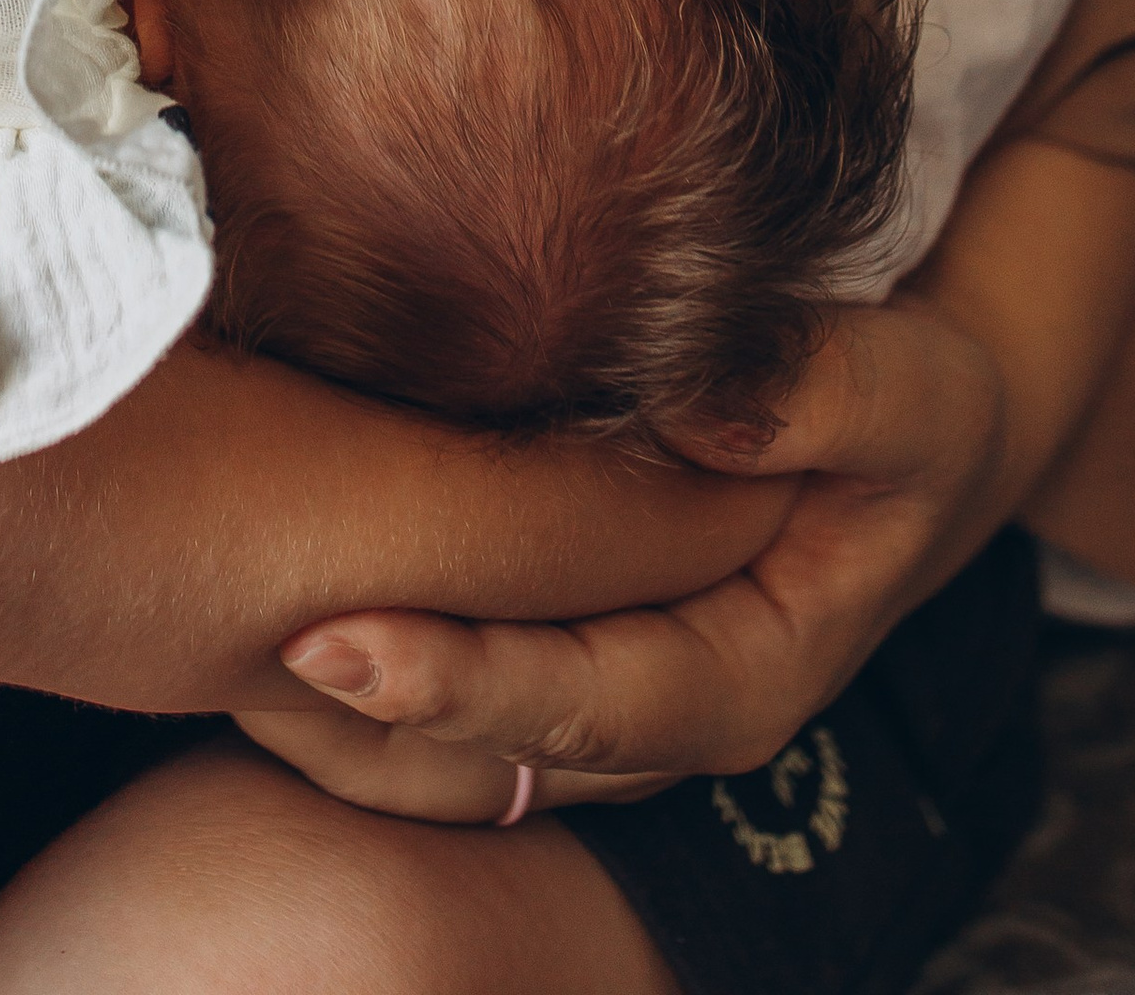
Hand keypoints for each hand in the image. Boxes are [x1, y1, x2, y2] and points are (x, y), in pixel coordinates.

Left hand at [249, 298, 1006, 815]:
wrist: (909, 429)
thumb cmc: (909, 407)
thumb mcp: (911, 388)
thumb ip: (827, 394)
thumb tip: (709, 403)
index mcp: (747, 675)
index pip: (589, 702)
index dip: (466, 682)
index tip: (344, 642)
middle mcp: (661, 711)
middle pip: (504, 742)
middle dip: (383, 704)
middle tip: (260, 641)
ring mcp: (604, 687)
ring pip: (463, 746)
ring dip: (348, 715)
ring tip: (222, 645)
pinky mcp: (557, 638)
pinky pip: (453, 690)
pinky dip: (362, 674)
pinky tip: (255, 613)